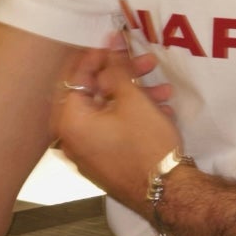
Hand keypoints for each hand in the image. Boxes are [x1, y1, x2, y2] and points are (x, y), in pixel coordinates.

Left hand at [53, 43, 181, 213]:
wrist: (166, 194)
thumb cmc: (147, 144)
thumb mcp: (132, 99)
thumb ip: (116, 67)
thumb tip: (109, 41)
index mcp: (68, 120)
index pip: (76, 75)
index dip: (99, 54)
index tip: (119, 42)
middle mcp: (69, 139)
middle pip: (92, 94)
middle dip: (122, 76)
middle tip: (147, 63)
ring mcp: (85, 154)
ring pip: (106, 113)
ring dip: (133, 97)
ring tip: (164, 91)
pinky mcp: (102, 164)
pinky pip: (111, 131)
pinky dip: (130, 118)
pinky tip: (160, 112)